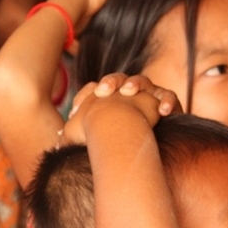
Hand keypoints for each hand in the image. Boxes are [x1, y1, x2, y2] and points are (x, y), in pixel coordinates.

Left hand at [61, 73, 179, 145]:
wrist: (146, 147)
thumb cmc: (118, 144)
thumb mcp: (97, 139)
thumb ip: (80, 135)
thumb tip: (58, 137)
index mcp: (111, 98)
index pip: (99, 89)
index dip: (91, 93)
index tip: (85, 102)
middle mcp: (129, 92)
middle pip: (119, 80)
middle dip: (111, 83)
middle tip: (104, 92)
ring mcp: (149, 93)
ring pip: (143, 81)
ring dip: (136, 84)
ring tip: (129, 92)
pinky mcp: (167, 101)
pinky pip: (169, 96)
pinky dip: (167, 100)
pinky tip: (163, 111)